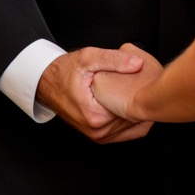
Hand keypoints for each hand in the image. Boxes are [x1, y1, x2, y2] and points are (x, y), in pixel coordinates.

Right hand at [37, 45, 153, 142]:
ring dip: (138, 112)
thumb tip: (137, 64)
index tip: (147, 82)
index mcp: (95, 115)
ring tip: (141, 93)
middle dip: (141, 103)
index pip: (132, 109)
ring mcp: (98, 136)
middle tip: (147, 86)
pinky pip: (125, 133)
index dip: (143, 93)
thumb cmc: (64, 72)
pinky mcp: (99, 136)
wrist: (47, 83)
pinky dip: (132, 120)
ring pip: (131, 127)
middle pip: (133, 119)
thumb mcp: (88, 58)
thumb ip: (114, 60)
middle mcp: (96, 130)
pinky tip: (133, 104)